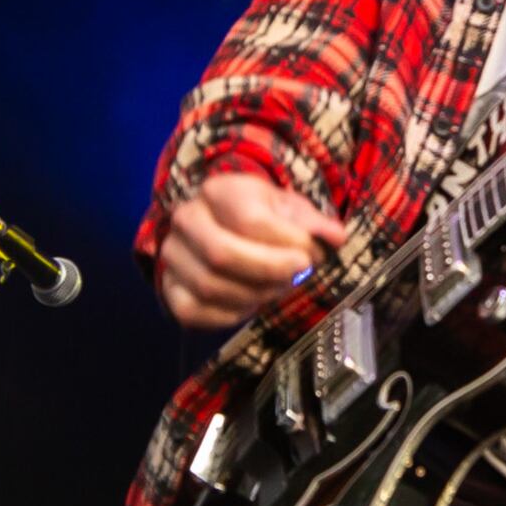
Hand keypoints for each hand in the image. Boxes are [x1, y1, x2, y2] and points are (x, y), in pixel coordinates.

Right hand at [157, 170, 346, 328]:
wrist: (226, 227)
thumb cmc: (263, 218)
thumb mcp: (290, 210)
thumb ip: (312, 223)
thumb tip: (335, 236)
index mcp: (218, 190)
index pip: (249, 219)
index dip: (287, 242)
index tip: (314, 254)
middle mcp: (187, 219)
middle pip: (221, 254)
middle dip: (269, 271)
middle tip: (298, 275)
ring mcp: (173, 254)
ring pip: (210, 286)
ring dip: (254, 294)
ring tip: (278, 287)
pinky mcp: (171, 288)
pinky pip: (194, 311)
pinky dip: (230, 314)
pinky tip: (253, 302)